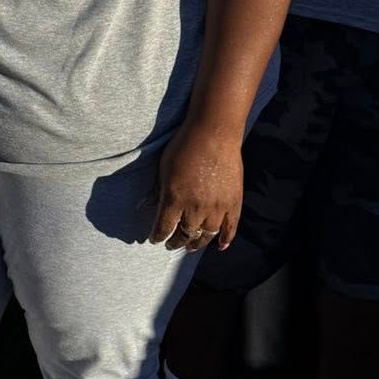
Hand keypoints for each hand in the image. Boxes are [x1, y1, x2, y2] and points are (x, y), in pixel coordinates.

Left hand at [150, 124, 242, 252]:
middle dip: (176, 242)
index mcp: (175, 199)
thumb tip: (145, 205)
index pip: (164, 228)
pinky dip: (225, 240)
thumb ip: (156, 189)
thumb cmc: (184, 146)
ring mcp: (217, 207)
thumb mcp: (162, 167)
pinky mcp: (233, 203)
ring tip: (191, 246)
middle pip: (185, 234)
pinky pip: (230, 228)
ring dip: (197, 243)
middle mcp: (196, 208)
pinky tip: (219, 246)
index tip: (155, 239)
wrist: (214, 133)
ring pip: (206, 235)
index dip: (158, 237)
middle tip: (171, 245)